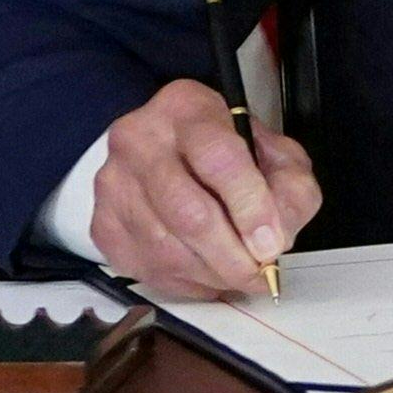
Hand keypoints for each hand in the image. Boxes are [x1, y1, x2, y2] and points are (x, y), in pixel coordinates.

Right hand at [84, 77, 322, 297]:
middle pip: (188, 212)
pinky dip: (186, 282)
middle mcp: (141, 140)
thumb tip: (276, 233)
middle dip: (232, 256)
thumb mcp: (272, 153)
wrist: (165, 152)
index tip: (271, 242)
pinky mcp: (104, 223)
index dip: (250, 207)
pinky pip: (148, 269)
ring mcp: (115, 183)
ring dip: (212, 274)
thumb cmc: (222, 153)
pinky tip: (206, 272)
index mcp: (187, 109)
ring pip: (167, 248)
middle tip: (259, 271)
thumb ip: (289, 186)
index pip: (218, 158)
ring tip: (237, 273)